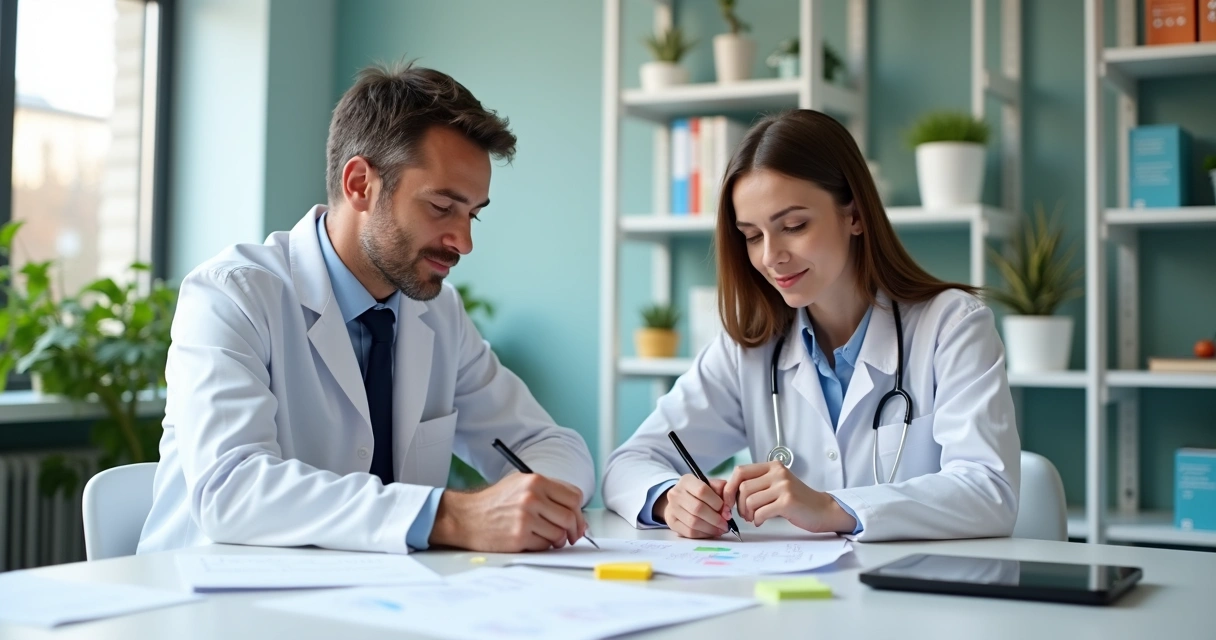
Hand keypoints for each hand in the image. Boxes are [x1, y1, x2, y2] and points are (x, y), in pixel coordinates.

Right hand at [430, 473, 586, 551]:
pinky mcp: (519, 537)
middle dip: (574, 529)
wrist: (466, 517)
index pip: (574, 497)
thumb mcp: (520, 484)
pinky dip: (542, 546)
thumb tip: (575, 511)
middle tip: (570, 535)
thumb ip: (548, 492)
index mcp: (536, 481)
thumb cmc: (495, 502)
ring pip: (559, 534)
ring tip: (546, 537)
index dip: (579, 512)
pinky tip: (532, 540)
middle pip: (570, 517)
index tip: (577, 521)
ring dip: (557, 540)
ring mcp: (526, 518)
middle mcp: (532, 497)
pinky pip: (544, 546)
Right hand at [654, 474, 731, 538]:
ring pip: (693, 522)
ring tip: (721, 529)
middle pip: (698, 508)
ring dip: (711, 528)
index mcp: (686, 481)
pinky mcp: (672, 522)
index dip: (717, 503)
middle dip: (715, 519)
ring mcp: (672, 508)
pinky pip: (689, 532)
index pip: (702, 491)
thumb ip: (721, 490)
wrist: (679, 501)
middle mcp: (676, 493)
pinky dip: (703, 534)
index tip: (727, 511)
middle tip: (726, 524)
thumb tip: (728, 504)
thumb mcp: (710, 485)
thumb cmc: (698, 493)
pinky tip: (711, 532)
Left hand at [723, 461, 856, 532]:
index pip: (740, 471)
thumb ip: (757, 484)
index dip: (729, 487)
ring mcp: (784, 486)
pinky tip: (761, 521)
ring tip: (754, 518)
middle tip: (745, 514)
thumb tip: (729, 492)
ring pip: (750, 500)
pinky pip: (761, 512)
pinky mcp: (787, 502)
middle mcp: (778, 473)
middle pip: (743, 487)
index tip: (728, 500)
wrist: (822, 510)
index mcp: (773, 466)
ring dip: (748, 514)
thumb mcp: (776, 485)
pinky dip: (757, 519)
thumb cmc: (796, 500)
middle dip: (739, 505)